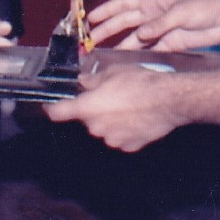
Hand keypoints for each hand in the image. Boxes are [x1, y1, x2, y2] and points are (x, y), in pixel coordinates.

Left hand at [46, 64, 184, 150]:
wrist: (169, 100)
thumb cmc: (140, 83)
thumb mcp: (112, 72)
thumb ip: (92, 80)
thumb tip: (83, 83)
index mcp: (87, 108)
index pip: (57, 113)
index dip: (52, 108)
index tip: (51, 105)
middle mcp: (96, 127)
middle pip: (86, 119)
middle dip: (93, 109)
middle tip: (108, 96)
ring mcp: (112, 140)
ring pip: (103, 128)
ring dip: (109, 119)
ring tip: (127, 105)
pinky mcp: (128, 146)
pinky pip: (120, 137)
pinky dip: (124, 129)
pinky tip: (136, 117)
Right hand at [87, 0, 219, 50]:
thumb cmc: (203, 7)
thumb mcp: (180, 12)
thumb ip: (159, 24)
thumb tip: (140, 35)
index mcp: (152, 0)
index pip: (123, 3)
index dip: (106, 10)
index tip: (89, 19)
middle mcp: (152, 14)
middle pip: (124, 22)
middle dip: (106, 31)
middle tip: (89, 43)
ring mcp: (160, 30)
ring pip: (134, 38)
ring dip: (120, 46)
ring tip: (104, 57)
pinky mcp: (169, 43)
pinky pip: (149, 50)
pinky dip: (138, 56)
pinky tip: (127, 65)